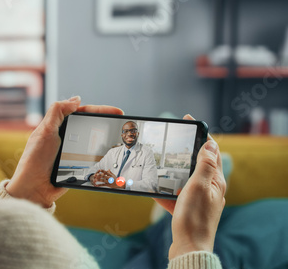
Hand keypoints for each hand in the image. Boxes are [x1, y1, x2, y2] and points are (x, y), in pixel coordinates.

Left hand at [6, 97, 123, 207]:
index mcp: (57, 126)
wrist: (34, 188)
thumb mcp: (44, 131)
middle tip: (123, 122)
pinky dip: (102, 154)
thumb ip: (58, 112)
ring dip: (106, 138)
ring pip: (93, 140)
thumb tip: (76, 99)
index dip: (100, 110)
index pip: (82, 112)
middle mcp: (65, 136)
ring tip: (121, 137)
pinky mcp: (76, 165)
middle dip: (107, 122)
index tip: (117, 111)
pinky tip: (112, 153)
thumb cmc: (35, 160)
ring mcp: (71, 151)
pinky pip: (92, 157)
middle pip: (90, 125)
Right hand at [153, 114, 226, 259]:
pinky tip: (153, 191)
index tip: (188, 121)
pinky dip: (164, 192)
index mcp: (215, 180)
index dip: (200, 133)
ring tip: (157, 163)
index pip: (210, 150)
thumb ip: (205, 164)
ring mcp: (198, 199)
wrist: (189, 246)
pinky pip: (174, 196)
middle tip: (171, 139)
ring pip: (183, 178)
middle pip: (196, 162)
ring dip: (171, 171)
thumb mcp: (199, 186)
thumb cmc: (194, 217)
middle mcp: (209, 188)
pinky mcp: (187, 209)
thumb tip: (210, 144)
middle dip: (184, 150)